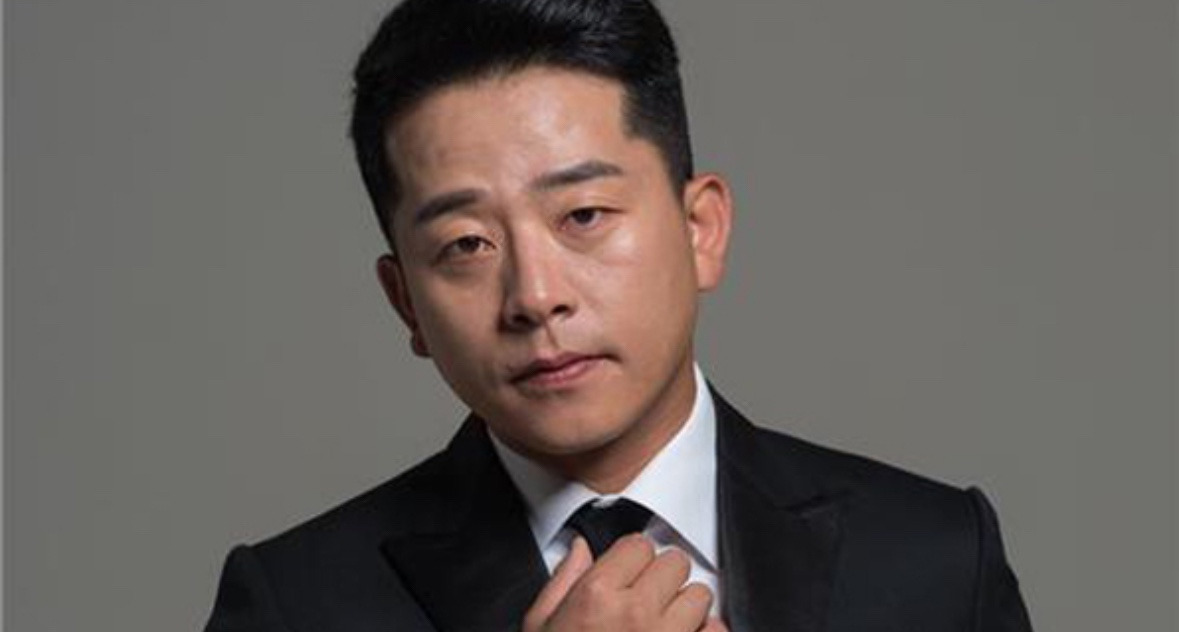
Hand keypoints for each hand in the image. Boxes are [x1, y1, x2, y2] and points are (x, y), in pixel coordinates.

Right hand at [522, 534, 727, 631]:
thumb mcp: (540, 627)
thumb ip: (562, 582)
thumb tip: (579, 551)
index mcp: (596, 596)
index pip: (638, 545)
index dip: (633, 558)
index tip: (630, 571)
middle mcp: (636, 613)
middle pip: (673, 564)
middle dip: (663, 577)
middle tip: (648, 597)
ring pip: (699, 595)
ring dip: (686, 606)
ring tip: (665, 624)